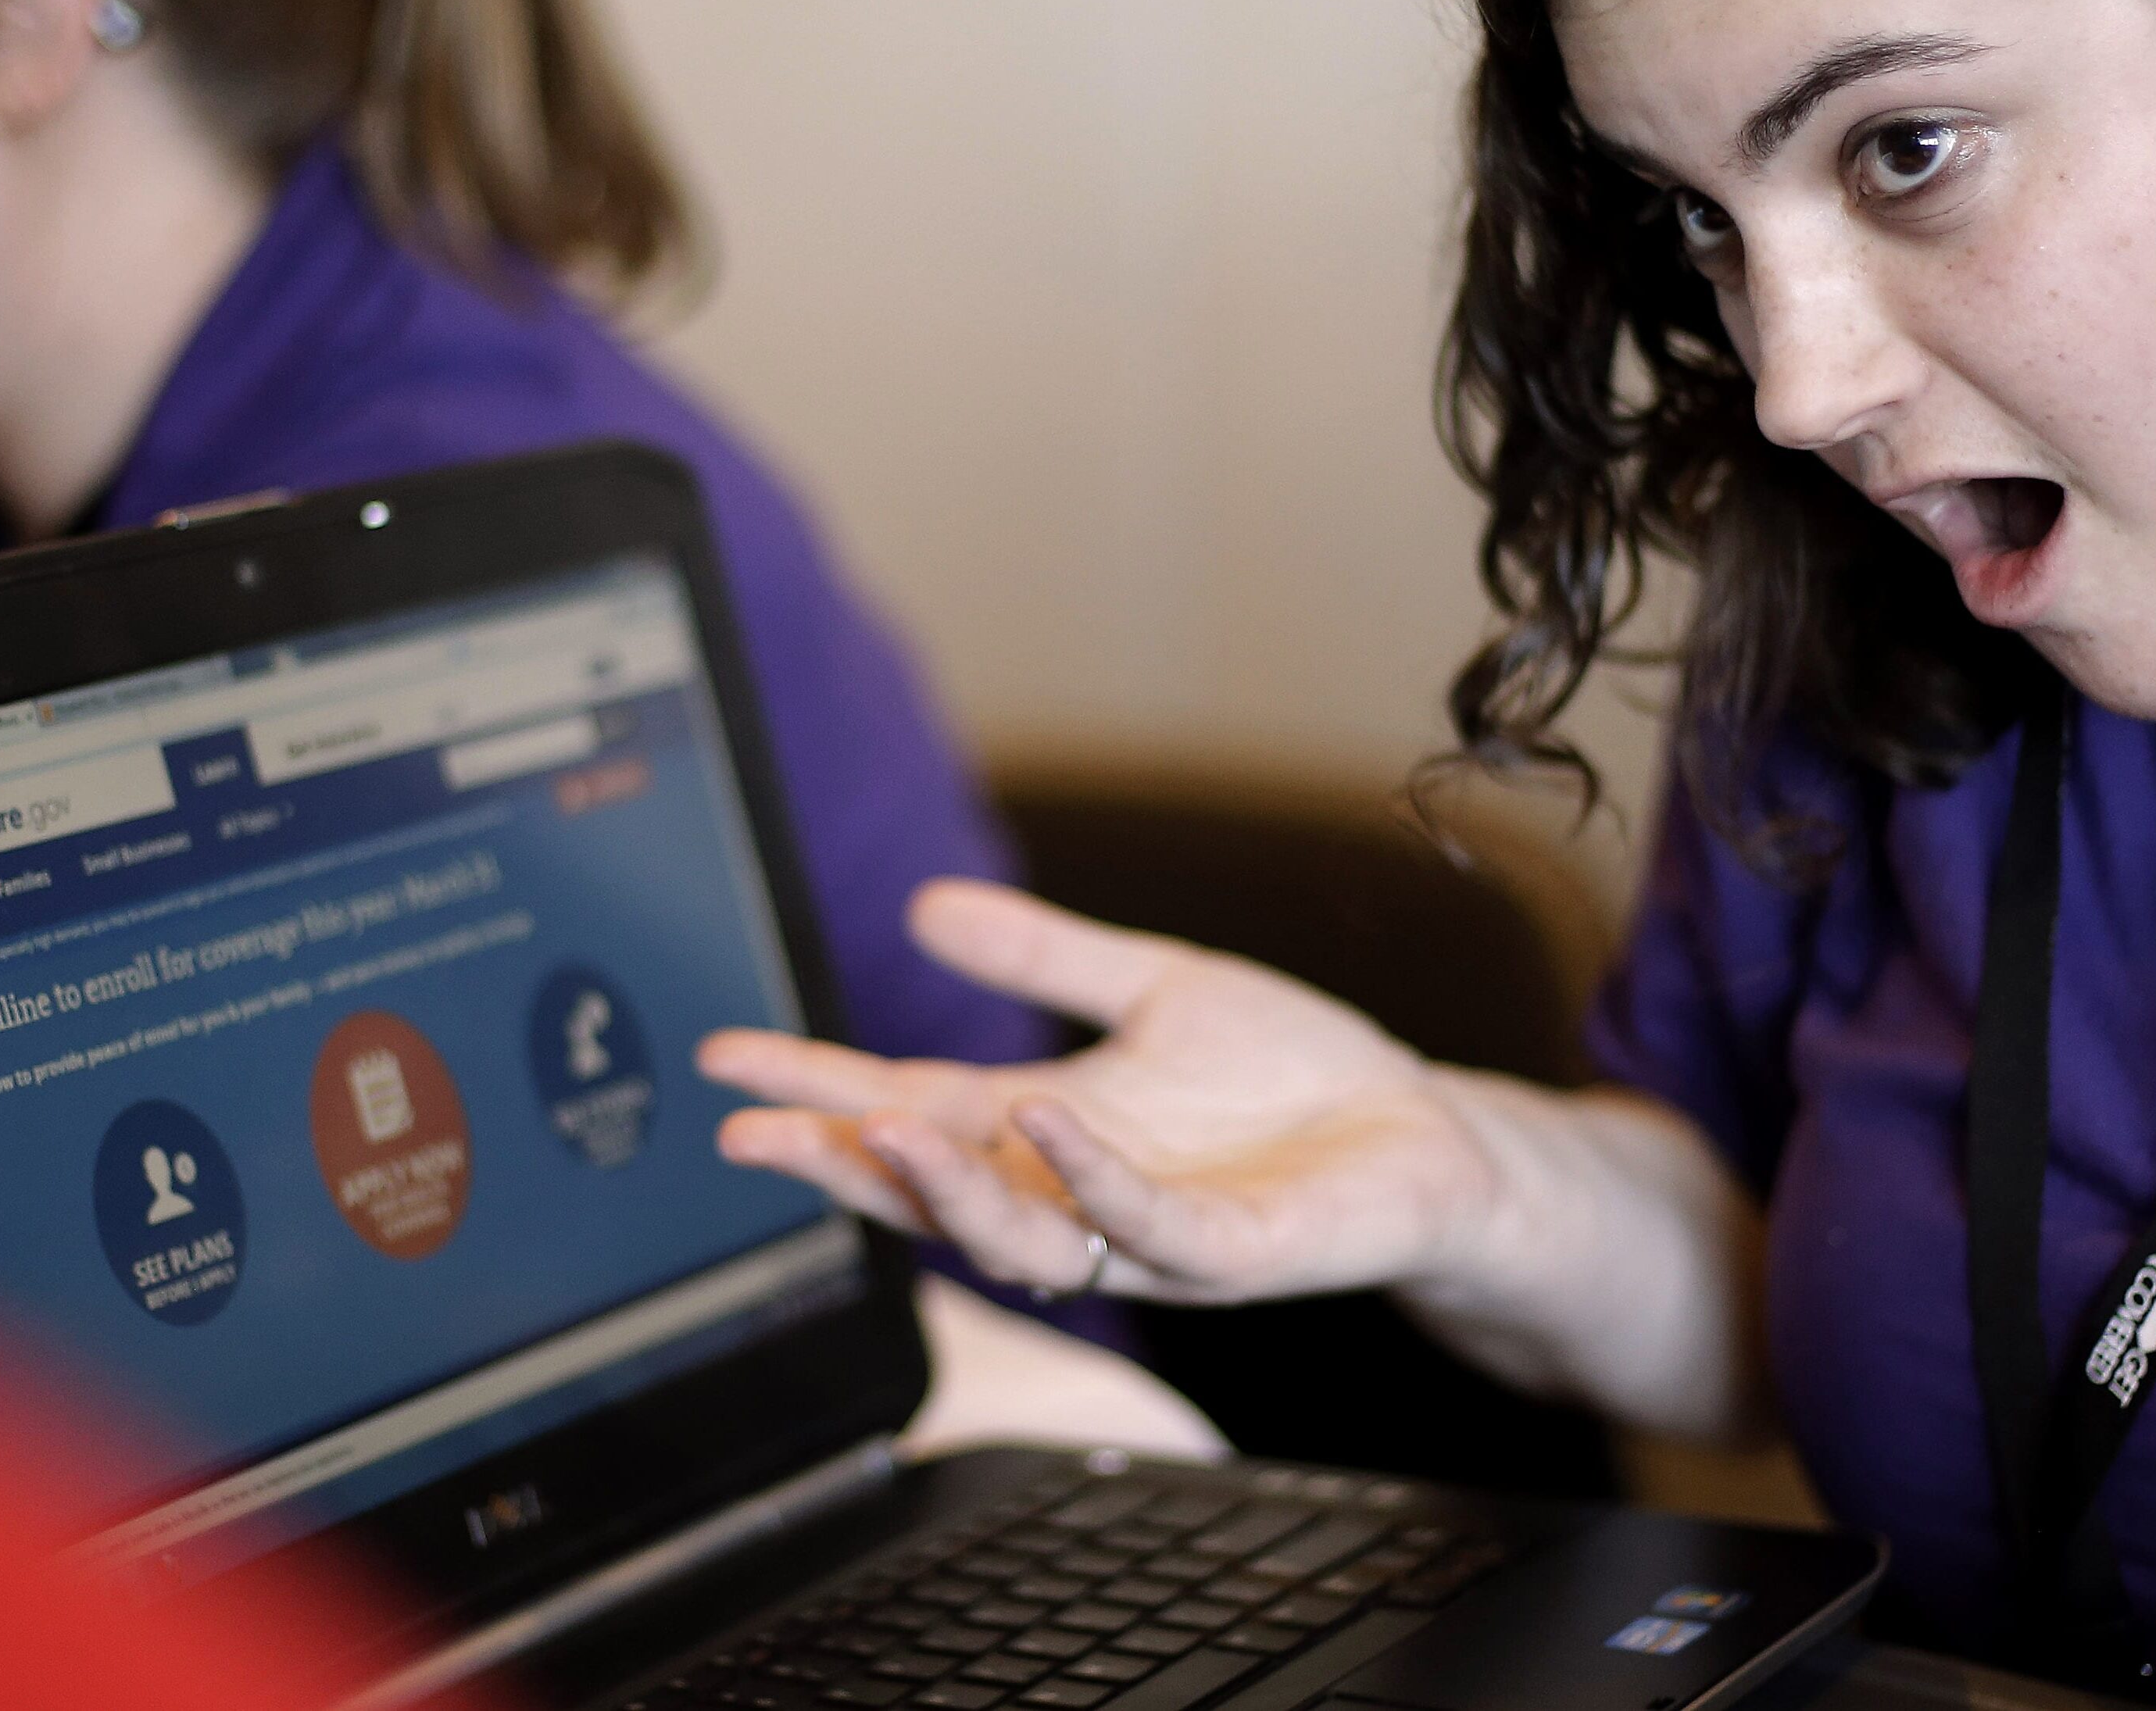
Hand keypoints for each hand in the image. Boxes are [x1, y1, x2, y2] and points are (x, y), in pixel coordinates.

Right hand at [699, 879, 1498, 1305]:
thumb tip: (926, 905)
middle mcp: (1081, 1193)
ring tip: (876, 1122)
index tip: (725, 1058)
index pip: (908, 1110)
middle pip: (934, 1192)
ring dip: (944, 1188)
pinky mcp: (1239, 1250)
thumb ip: (1048, 955)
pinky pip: (1149, 1228)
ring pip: (1021, 1236)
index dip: (816, 1089)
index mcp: (1048, 1131)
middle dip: (840, 1164)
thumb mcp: (1157, 988)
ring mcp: (1154, 1231)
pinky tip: (1044, 1119)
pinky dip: (1091, 1178)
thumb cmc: (1298, 1083)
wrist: (1430, 1141)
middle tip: (749, 1135)